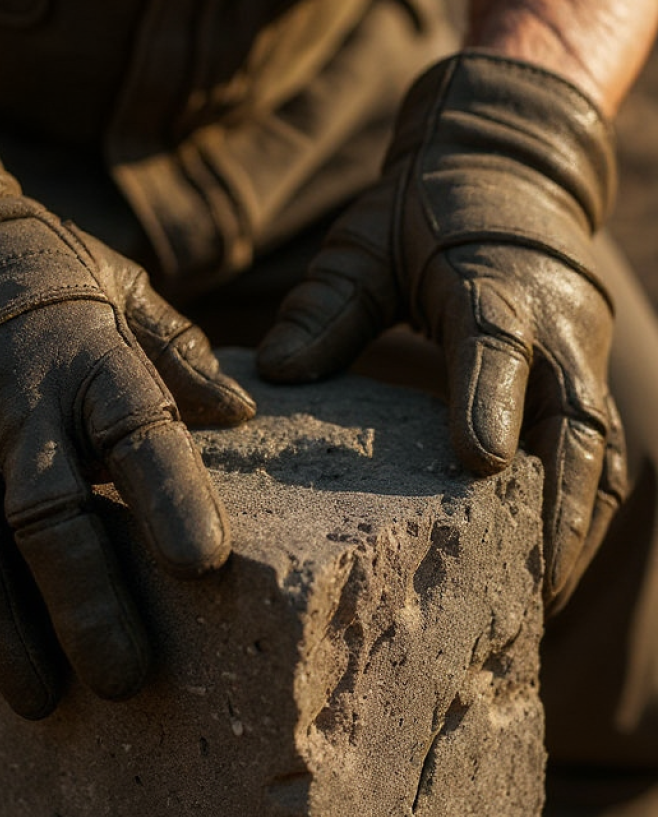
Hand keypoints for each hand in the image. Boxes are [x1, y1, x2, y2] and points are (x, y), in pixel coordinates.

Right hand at [0, 110, 254, 717]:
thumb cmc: (42, 274)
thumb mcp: (121, 291)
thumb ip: (177, 356)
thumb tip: (243, 416)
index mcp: (90, 356)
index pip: (142, 430)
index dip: (173, 499)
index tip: (205, 568)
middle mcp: (12, 397)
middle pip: (48, 518)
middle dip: (87, 609)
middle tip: (125, 682)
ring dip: (3, 632)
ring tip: (41, 697)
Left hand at [258, 53, 626, 611]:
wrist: (509, 164)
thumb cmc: (425, 209)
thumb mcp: (364, 241)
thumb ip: (327, 304)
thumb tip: (276, 372)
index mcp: (494, 276)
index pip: (496, 339)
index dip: (490, 397)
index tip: (478, 462)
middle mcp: (553, 320)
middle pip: (572, 414)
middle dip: (557, 500)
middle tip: (531, 582)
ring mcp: (577, 350)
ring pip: (597, 444)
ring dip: (577, 519)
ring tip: (546, 596)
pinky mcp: (582, 373)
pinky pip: (597, 447)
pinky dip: (581, 504)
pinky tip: (554, 559)